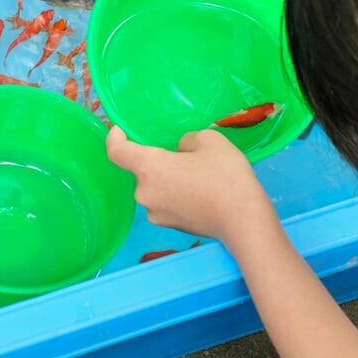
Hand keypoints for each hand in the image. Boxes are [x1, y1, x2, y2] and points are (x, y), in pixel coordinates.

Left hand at [105, 127, 274, 243]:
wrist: (244, 221)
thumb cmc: (224, 176)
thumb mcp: (209, 140)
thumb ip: (187, 140)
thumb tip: (182, 152)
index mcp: (148, 168)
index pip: (116, 152)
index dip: (114, 138)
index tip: (120, 130)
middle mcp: (144, 193)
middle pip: (141, 170)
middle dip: (158, 161)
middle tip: (184, 155)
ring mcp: (156, 213)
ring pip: (155, 187)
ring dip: (168, 179)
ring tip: (197, 175)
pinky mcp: (170, 227)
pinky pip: (166, 202)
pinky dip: (176, 195)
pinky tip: (200, 193)